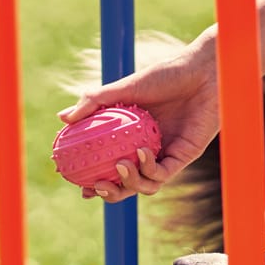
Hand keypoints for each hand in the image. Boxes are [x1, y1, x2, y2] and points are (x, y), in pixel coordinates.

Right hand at [58, 35, 220, 201]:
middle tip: (95, 187)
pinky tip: (141, 152)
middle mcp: (149, 150)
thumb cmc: (166, 75)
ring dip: (129, 182)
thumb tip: (63, 118)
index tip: (76, 182)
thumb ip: (95, 102)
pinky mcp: (184, 157)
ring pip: (145, 185)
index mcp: (132, 137)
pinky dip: (149, 168)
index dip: (94, 178)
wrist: (202, 71)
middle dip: (110, 193)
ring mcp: (166, 155)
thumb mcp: (126, 87)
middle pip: (127, 184)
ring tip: (119, 165)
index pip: (110, 165)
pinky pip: (163, 173)